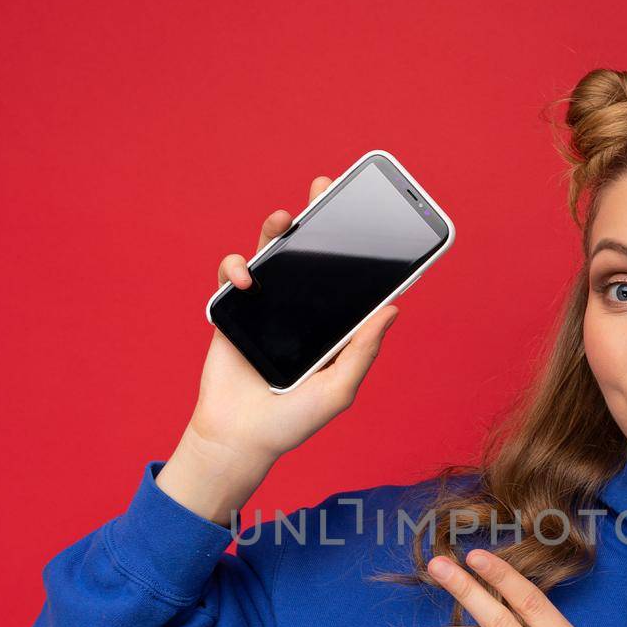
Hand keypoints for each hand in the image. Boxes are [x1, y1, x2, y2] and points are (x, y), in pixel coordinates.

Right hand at [190, 174, 401, 462]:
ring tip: (286, 219)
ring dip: (278, 229)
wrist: (238, 437)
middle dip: (319, 216)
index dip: (361, 247)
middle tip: (326, 188)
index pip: (350, 278)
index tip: (374, 218)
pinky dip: (237, 267)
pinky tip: (248, 280)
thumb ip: (362, 350)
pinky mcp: (234, 309)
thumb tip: (393, 308)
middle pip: (312, 253)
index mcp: (332, 325)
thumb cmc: (292, 421)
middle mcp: (302, 309)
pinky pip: (234, 274)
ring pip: (273, 254)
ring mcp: (267, 306)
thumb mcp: (339, 389)